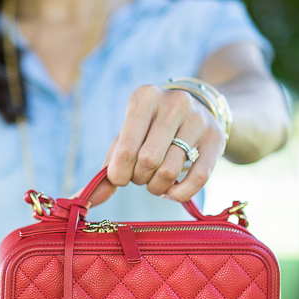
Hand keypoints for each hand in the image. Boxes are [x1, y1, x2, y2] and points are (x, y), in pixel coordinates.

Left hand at [87, 85, 226, 206]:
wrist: (200, 112)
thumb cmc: (152, 130)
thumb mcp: (128, 138)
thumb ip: (107, 169)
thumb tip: (83, 201)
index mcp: (144, 98)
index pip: (126, 148)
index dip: (119, 173)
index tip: (120, 177)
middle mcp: (174, 103)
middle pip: (148, 161)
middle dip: (139, 178)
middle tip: (140, 176)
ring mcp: (198, 120)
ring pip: (170, 171)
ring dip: (157, 187)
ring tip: (155, 181)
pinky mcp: (216, 140)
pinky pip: (197, 179)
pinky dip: (179, 194)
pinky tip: (171, 191)